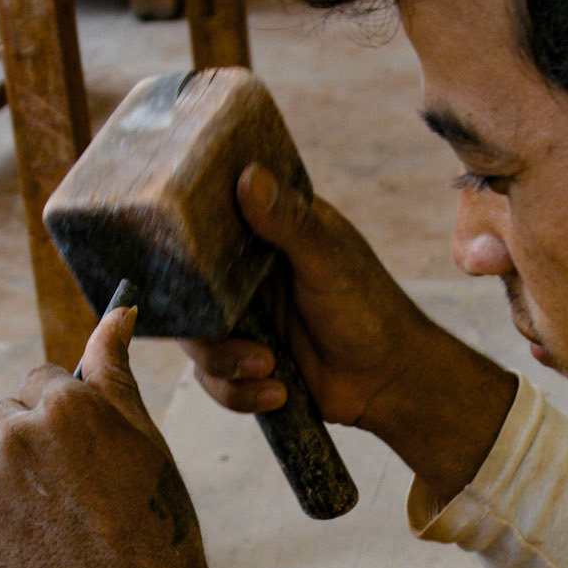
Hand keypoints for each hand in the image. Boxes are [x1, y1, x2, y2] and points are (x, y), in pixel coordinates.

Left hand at [0, 304, 245, 567]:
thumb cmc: (154, 522)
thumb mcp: (143, 436)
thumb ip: (114, 371)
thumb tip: (117, 313)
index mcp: (61, 405)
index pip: (37, 384)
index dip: (60, 421)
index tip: (78, 457)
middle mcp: (15, 436)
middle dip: (23, 448)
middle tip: (62, 496)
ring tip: (41, 525)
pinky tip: (18, 547)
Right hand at [188, 165, 435, 442]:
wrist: (389, 382)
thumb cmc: (370, 310)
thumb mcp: (327, 259)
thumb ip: (288, 221)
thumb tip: (249, 176)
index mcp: (264, 233)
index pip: (207, 222)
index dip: (183, 238)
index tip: (178, 255)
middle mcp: (245, 275)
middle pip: (187, 289)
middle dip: (202, 322)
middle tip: (233, 331)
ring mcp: (242, 320)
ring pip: (196, 341)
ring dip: (225, 363)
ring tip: (268, 367)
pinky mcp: (243, 362)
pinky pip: (213, 379)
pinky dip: (239, 392)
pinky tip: (278, 391)